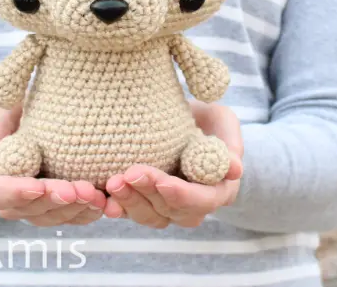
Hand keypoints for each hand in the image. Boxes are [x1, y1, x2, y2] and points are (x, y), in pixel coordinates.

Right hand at [0, 106, 105, 225]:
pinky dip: (90, 212)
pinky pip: (73, 217)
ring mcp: (36, 206)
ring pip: (53, 217)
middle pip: (30, 210)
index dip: (17, 192)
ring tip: (99, 196)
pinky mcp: (59, 207)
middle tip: (80, 190)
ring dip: (76, 210)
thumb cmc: (16, 111)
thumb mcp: (3, 112)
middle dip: (56, 201)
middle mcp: (11, 199)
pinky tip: (108, 204)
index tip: (38, 185)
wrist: (36, 120)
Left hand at [103, 102, 242, 227]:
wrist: (185, 124)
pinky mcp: (142, 203)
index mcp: (218, 190)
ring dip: (128, 202)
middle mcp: (192, 207)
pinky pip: (128, 211)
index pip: (202, 201)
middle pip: (170, 210)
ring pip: (148, 216)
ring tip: (111, 182)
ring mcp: (165, 208)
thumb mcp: (223, 122)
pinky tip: (100, 198)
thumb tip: (236, 170)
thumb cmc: (208, 121)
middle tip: (128, 174)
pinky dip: (114, 206)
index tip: (162, 181)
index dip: (181, 195)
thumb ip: (229, 144)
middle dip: (148, 194)